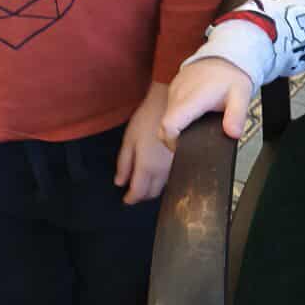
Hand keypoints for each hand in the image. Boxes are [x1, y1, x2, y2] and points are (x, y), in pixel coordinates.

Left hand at [115, 80, 176, 205]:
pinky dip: (162, 180)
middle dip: (142, 195)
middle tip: (134, 190)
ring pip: (163, 187)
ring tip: (145, 180)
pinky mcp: (184, 159)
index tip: (125, 200)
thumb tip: (119, 183)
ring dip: (153, 188)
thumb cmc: (146, 119)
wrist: (171, 104)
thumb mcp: (128, 140)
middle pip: (152, 193)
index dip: (130, 199)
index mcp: (147, 167)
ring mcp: (175, 166)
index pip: (139, 192)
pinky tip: (158, 171)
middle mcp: (163, 171)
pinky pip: (172, 177)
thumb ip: (124, 163)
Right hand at [161, 56, 252, 143]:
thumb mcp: (241, 95)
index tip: (185, 147)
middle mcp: (178, 94)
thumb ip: (236, 116)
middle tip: (193, 142)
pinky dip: (178, 117)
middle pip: (163, 127)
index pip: (169, 126)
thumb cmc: (232, 76)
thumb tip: (233, 134)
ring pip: (166, 118)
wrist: (226, 54)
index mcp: (193, 98)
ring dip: (177, 128)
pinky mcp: (174, 88)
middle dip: (174, 140)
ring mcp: (174, 90)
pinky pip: (170, 108)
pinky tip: (194, 116)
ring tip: (197, 127)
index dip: (173, 142)